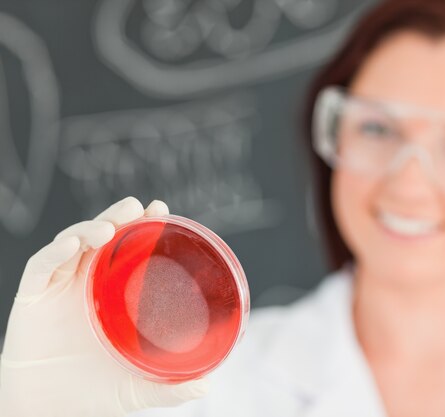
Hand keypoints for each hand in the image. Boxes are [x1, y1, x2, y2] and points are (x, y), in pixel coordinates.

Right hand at [0, 197, 210, 416]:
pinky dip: (56, 253)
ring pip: (72, 244)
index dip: (142, 226)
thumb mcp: (138, 389)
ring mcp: (58, 288)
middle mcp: (87, 284)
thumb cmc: (93, 394)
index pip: (127, 250)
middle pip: (101, 238)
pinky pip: (41, 267)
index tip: (160, 210)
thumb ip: (172, 388)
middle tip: (137, 206)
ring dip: (89, 229)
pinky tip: (74, 246)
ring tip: (108, 228)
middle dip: (117, 217)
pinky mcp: (32, 298)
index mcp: (112, 295)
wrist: (48, 413)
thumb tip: (207, 387)